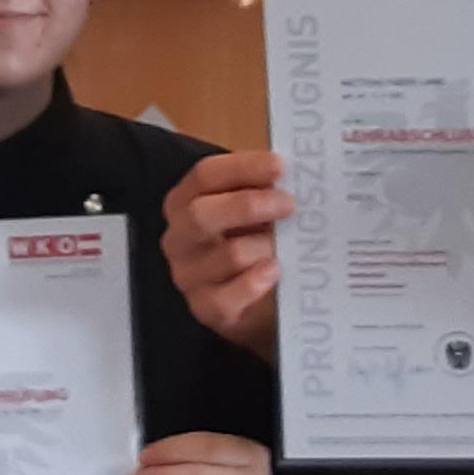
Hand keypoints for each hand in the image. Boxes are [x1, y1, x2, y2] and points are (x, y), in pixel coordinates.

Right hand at [164, 151, 290, 354]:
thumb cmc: (254, 242)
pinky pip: (227, 297)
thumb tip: (294, 176)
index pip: (205, 176)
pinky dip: (255, 283)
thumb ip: (263, 190)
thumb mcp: (255, 211)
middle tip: (289, 205)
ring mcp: (188, 275)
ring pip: (228, 255)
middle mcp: (179, 237)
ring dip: (265, 247)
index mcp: (186, 201)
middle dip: (250, 206)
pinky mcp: (204, 309)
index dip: (243, 167)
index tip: (280, 166)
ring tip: (286, 247)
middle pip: (202, 214)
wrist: (256, 301)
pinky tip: (274, 272)